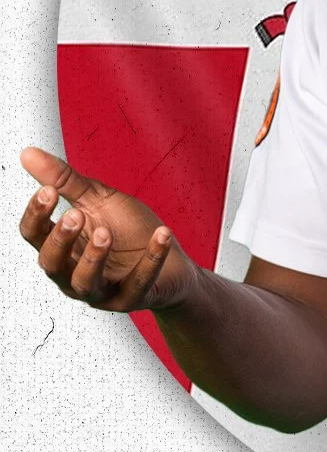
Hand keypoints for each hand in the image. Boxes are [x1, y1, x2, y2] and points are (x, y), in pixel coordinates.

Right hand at [19, 146, 194, 313]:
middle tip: (76, 215)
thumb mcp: (98, 201)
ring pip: (86, 283)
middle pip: (52, 264)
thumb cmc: (129, 232)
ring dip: (94, 258)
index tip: (48, 190)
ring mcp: (104, 291)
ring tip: (105, 232)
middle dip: (61, 240)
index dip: (36, 214)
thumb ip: (65, 181)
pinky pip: (139, 283)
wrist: (172, 264)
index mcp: (62, 248)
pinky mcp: (134, 298)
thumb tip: (28, 153)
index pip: (34, 236)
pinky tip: (163, 233)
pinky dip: (152, 258)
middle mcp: (74, 274)